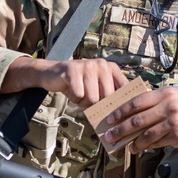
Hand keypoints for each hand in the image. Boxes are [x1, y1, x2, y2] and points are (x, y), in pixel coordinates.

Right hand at [3, 57, 127, 107]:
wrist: (53, 74)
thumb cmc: (80, 84)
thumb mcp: (98, 87)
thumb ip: (111, 95)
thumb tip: (122, 113)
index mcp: (112, 68)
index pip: (124, 88)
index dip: (120, 103)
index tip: (117, 113)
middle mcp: (102, 64)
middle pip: (107, 97)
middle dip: (96, 104)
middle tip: (88, 99)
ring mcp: (87, 65)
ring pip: (92, 98)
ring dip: (83, 102)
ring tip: (79, 93)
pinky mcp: (72, 69)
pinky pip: (78, 94)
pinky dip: (74, 98)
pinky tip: (71, 91)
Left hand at [103, 88, 177, 153]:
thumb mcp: (177, 99)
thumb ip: (157, 104)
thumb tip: (132, 115)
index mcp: (166, 93)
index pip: (137, 102)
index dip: (121, 111)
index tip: (110, 119)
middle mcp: (170, 106)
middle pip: (138, 119)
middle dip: (121, 129)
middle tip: (109, 136)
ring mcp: (175, 122)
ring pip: (146, 134)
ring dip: (133, 142)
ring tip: (125, 146)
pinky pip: (158, 143)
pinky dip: (147, 146)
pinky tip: (140, 148)